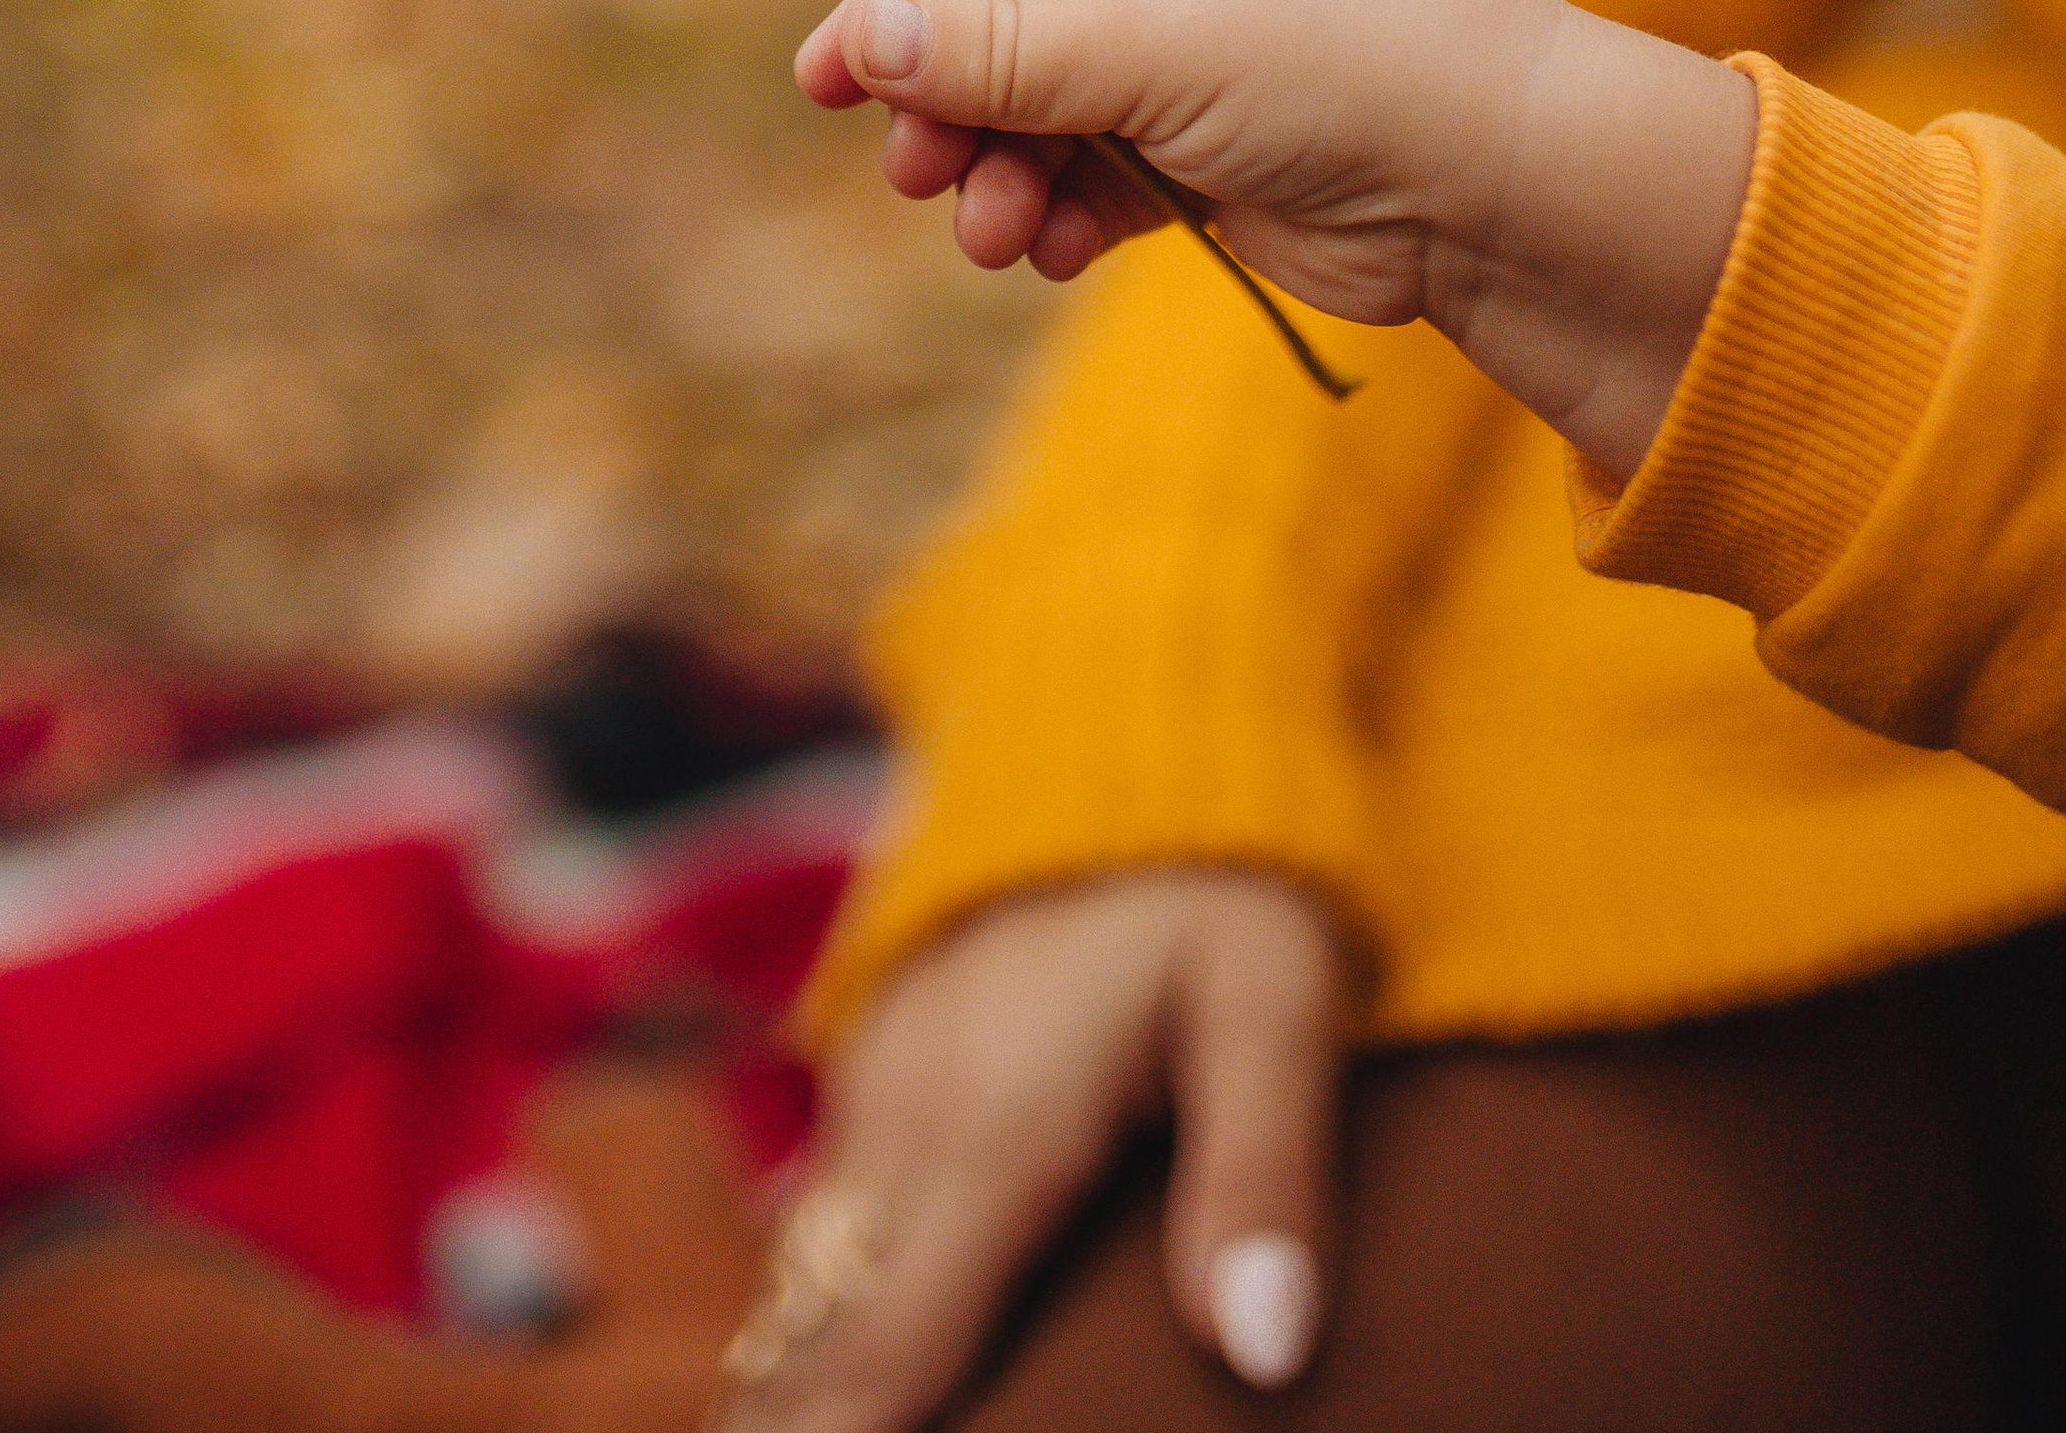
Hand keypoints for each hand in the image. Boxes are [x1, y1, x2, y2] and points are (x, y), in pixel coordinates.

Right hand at [710, 871, 1347, 1429]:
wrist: (1124, 705)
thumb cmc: (1221, 872)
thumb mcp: (1276, 1002)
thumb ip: (1266, 1174)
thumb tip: (1263, 1355)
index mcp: (994, 1126)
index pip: (878, 1354)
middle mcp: (903, 1115)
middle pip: (811, 1338)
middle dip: (789, 1428)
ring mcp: (877, 1084)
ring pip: (803, 1282)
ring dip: (795, 1382)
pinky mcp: (879, 1065)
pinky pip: (824, 1225)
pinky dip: (818, 1315)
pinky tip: (828, 1383)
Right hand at [797, 0, 1754, 478]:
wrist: (1520, 196)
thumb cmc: (1357, 68)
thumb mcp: (1162, 43)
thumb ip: (1003, 49)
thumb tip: (853, 41)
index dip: (901, 3)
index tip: (821, 85)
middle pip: (1003, 16)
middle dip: (955, 106)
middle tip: (919, 183)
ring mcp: (1193, 41)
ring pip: (1039, 106)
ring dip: (1003, 173)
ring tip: (998, 238)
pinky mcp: (1210, 145)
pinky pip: (1092, 169)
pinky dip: (1061, 210)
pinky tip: (1052, 251)